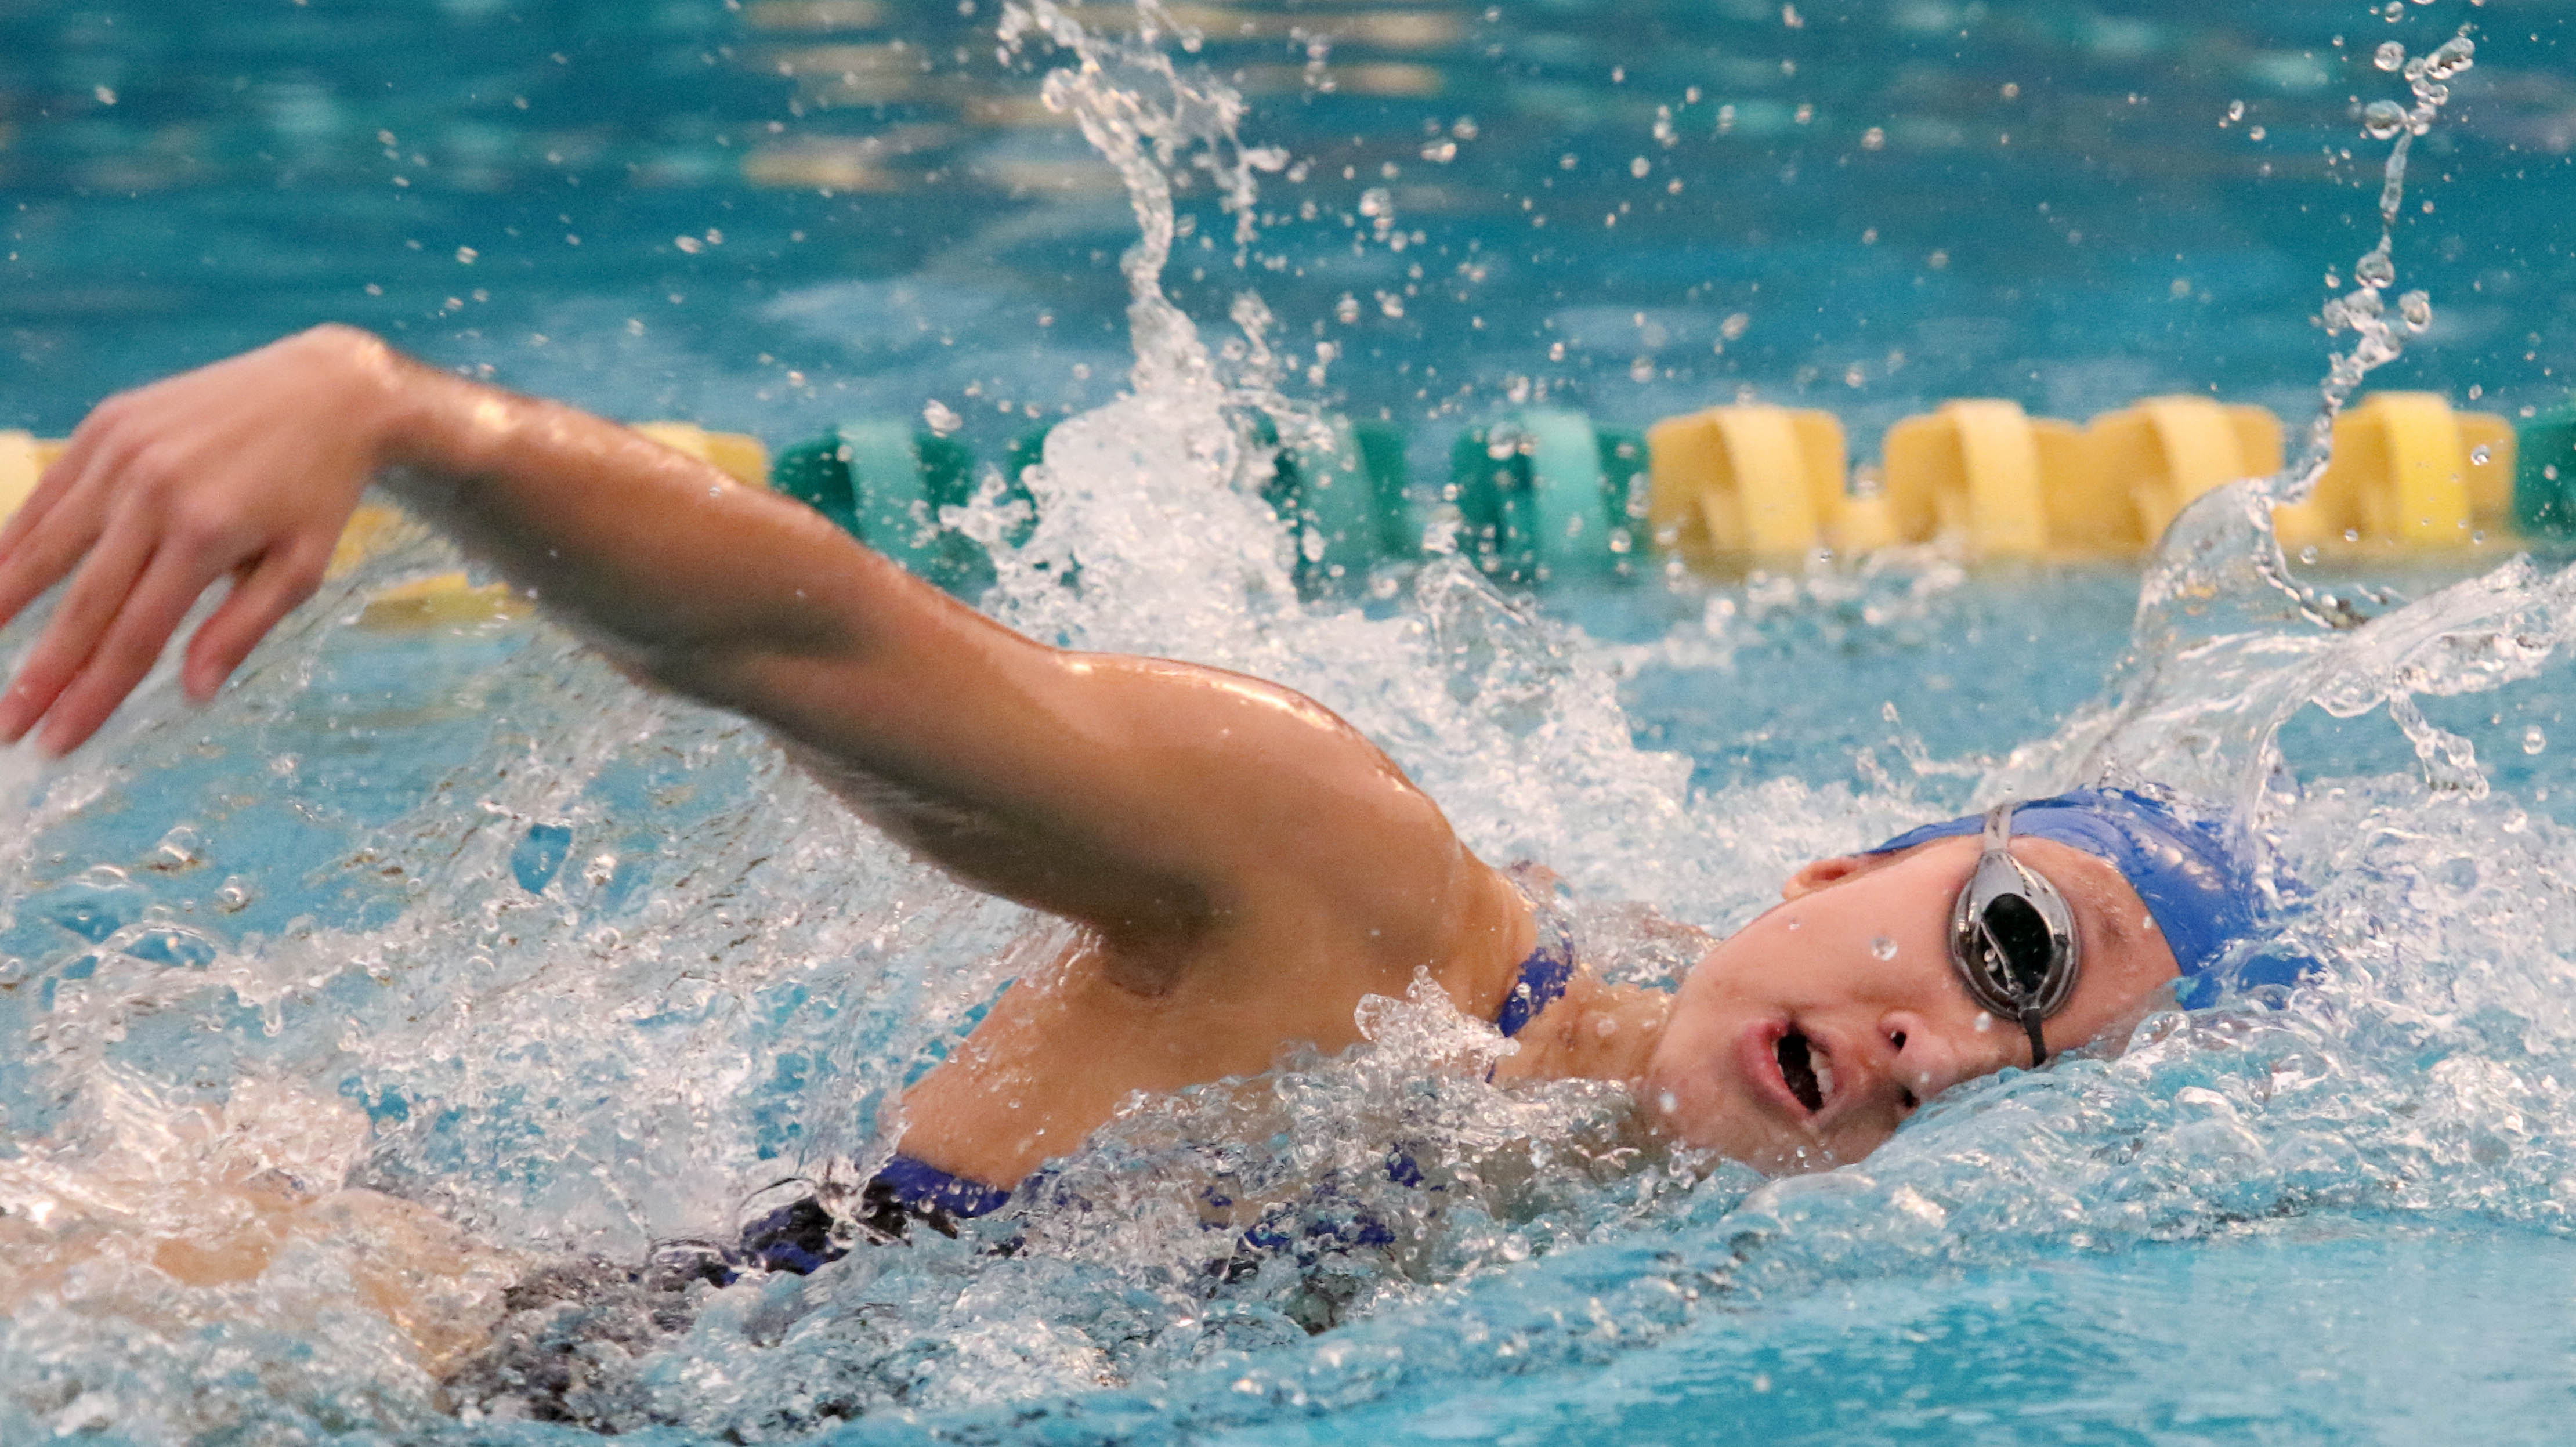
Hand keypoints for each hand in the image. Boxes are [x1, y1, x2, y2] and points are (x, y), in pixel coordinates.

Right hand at [0, 325, 409, 753]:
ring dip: (5, 604)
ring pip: (45, 544)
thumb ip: (242, 629)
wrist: (327, 390)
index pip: (135, 636)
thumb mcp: (303, 567)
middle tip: (7, 725)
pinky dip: (14, 538)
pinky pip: (48, 493)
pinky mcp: (106, 423)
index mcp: (206, 536)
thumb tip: (193, 694)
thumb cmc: (318, 491)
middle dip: (41, 672)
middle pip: (83, 602)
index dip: (93, 695)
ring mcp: (122, 452)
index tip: (58, 741)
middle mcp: (153, 493)